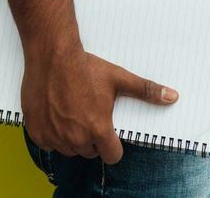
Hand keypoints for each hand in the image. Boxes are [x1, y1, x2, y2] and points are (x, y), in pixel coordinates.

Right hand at [21, 46, 178, 164]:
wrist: (52, 54)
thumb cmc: (85, 66)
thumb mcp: (118, 78)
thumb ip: (146, 91)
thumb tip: (172, 96)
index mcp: (99, 130)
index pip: (112, 156)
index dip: (113, 144)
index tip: (108, 130)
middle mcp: (76, 140)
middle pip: (90, 152)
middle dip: (92, 137)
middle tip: (88, 112)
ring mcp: (55, 138)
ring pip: (69, 149)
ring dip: (72, 136)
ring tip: (72, 109)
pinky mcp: (37, 133)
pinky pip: (48, 143)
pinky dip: (52, 132)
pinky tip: (56, 111)